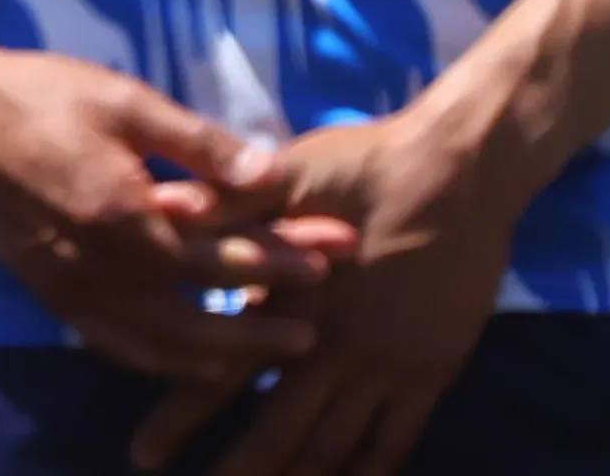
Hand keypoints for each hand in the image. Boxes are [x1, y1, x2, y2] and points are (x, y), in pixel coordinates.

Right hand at [0, 50, 344, 390]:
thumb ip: (196, 141)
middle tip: (316, 330)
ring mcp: (75, 289)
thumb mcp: (123, 98)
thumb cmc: (42, 95)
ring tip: (268, 360)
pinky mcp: (53, 295)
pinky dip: (161, 361)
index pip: (221, 251)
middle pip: (199, 313)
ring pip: (160, 345)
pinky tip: (190, 362)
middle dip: (263, 323)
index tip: (333, 258)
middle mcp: (103, 266)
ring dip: (220, 355)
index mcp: (125, 214)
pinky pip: (116, 345)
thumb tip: (267, 173)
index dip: (282, 255)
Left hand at [121, 104, 525, 475]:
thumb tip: (164, 210)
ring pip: (334, 447)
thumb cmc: (365, 165)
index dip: (182, 417)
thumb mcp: (291, 173)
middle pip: (280, 430)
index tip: (146, 454)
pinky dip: (368, 471)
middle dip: (241, 470)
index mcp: (292, 299)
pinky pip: (395, 441)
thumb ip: (228, 202)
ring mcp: (388, 366)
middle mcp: (335, 345)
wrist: (464, 171)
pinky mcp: (431, 372)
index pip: (226, 372)